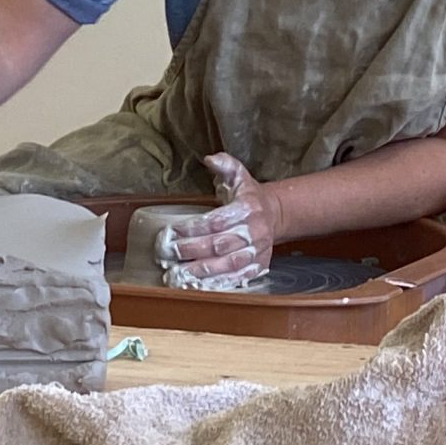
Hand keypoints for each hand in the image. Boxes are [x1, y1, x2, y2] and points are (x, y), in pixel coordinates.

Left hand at [162, 153, 278, 287]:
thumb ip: (225, 165)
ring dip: (202, 272)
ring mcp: (257, 251)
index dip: (193, 228)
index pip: (217, 221)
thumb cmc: (249, 197)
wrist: (275, 215)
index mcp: (248, 208)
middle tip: (169, 254)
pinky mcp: (258, 266)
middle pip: (220, 245)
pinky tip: (200, 285)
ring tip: (179, 275)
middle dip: (192, 251)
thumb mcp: (239, 175)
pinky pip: (238, 278)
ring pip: (228, 265)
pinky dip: (219, 283)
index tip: (172, 231)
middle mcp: (254, 231)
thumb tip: (209, 159)